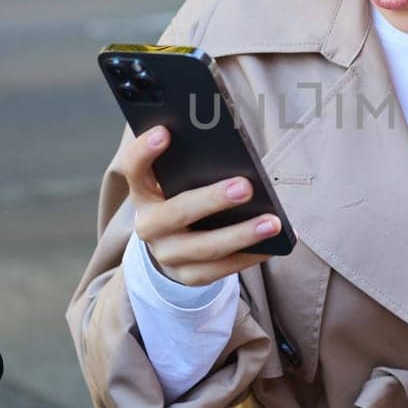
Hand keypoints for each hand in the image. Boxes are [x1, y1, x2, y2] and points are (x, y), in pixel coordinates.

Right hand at [122, 125, 279, 284]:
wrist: (173, 245)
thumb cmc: (183, 197)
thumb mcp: (179, 179)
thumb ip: (193, 162)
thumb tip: (230, 144)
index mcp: (143, 191)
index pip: (134, 168)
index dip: (144, 151)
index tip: (165, 131)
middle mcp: (149, 225)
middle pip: (176, 213)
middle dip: (212, 200)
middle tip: (246, 186)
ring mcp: (167, 254)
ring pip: (204, 247)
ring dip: (241, 234)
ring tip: (273, 223)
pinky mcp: (189, 276)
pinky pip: (220, 270)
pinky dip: (248, 257)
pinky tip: (272, 246)